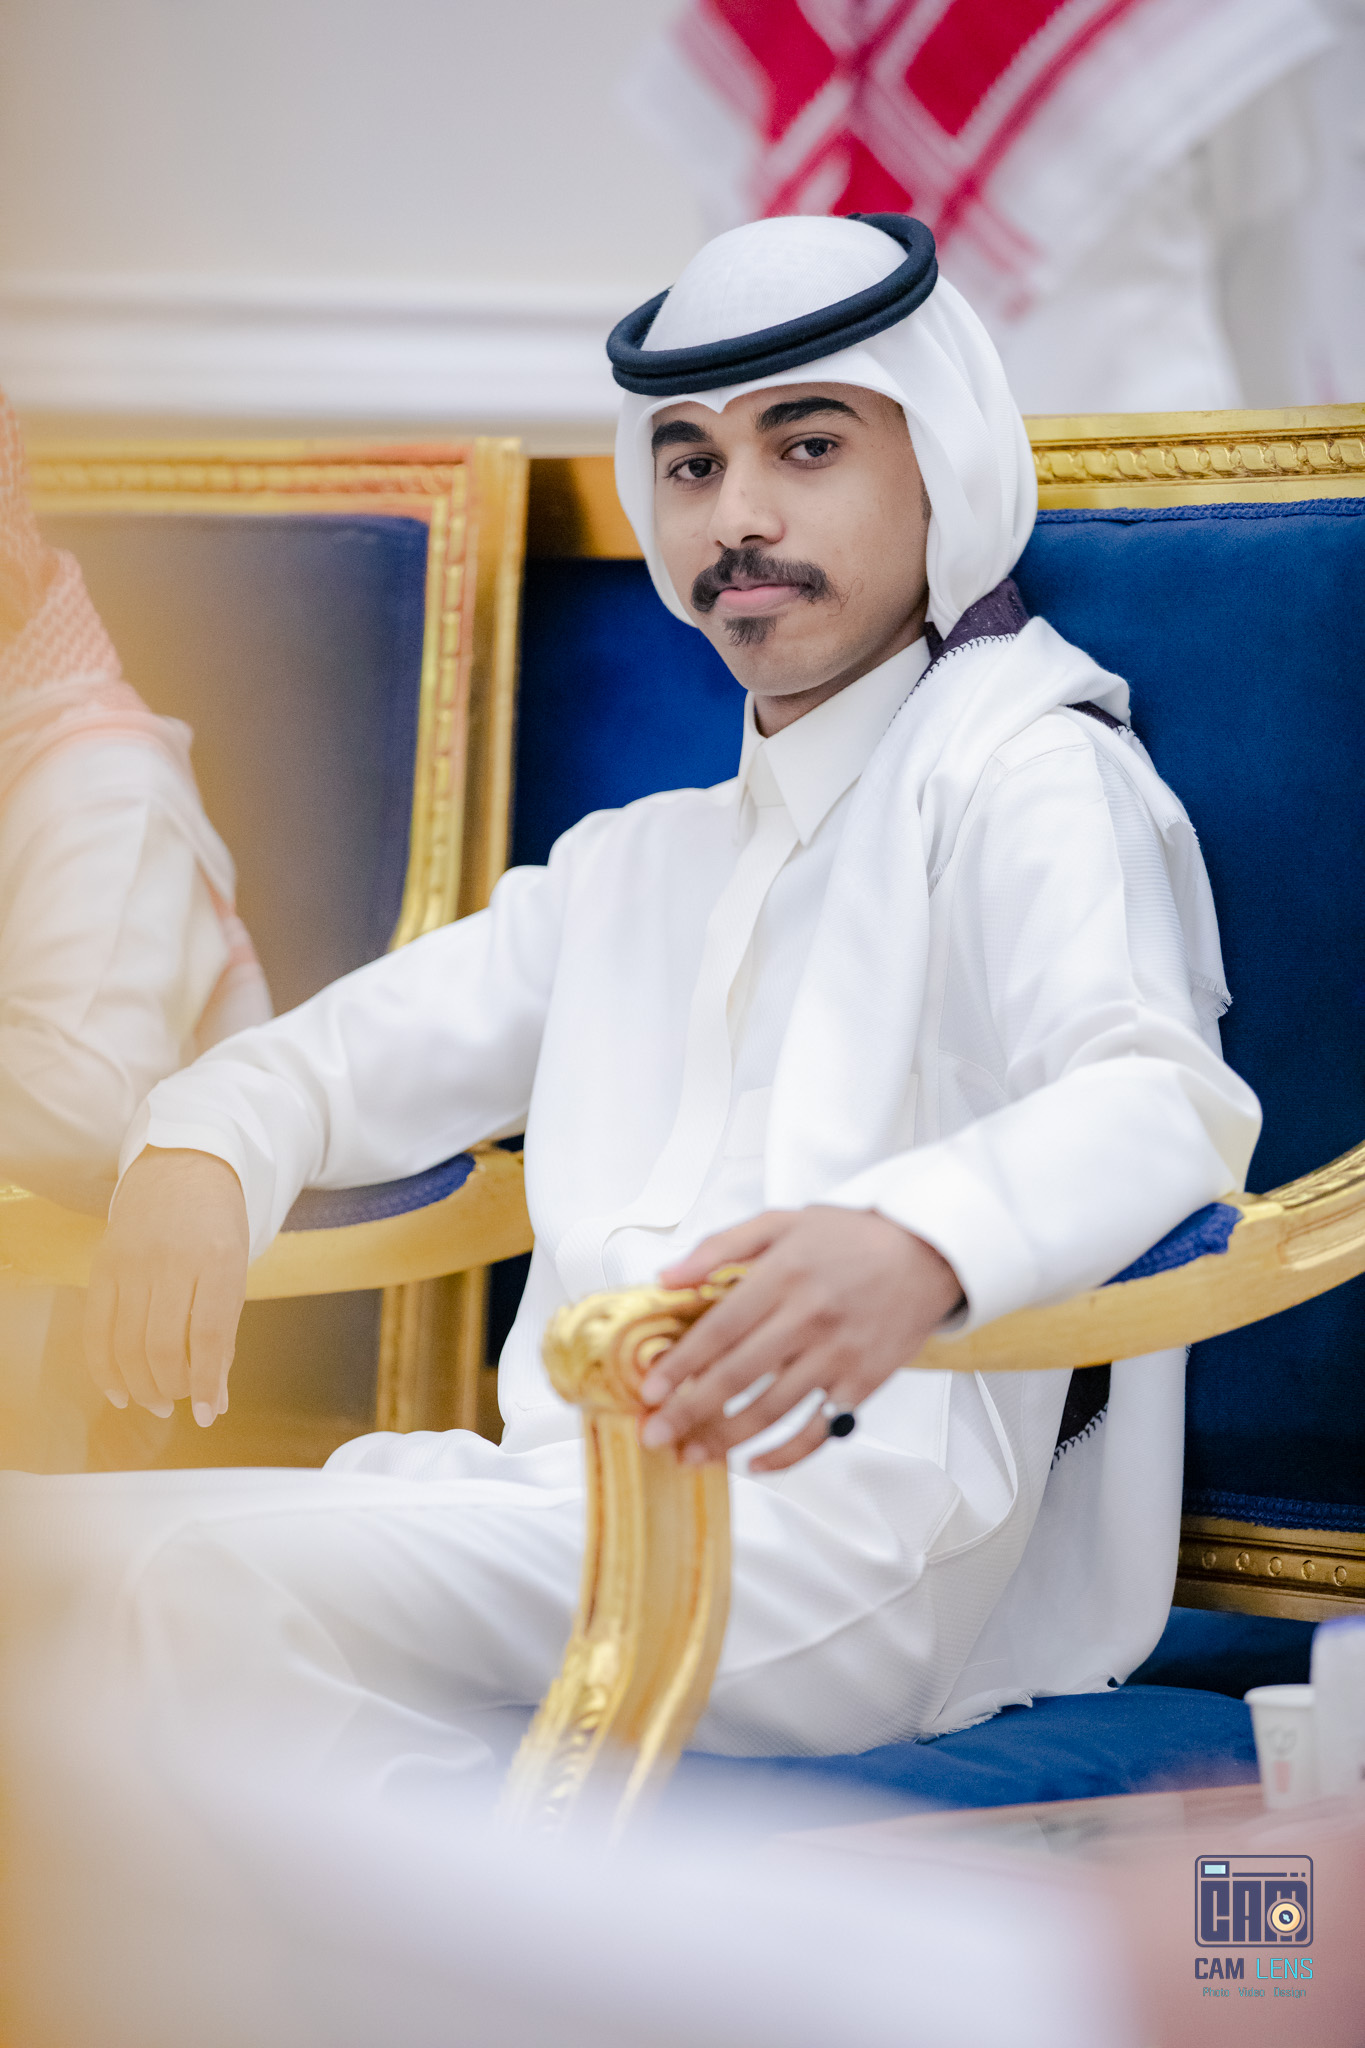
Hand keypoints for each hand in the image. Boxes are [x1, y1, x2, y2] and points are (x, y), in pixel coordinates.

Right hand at [84, 1147, 248, 1426]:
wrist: (183, 1165)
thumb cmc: (217, 1225)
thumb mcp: (236, 1272)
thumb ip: (224, 1334)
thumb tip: (214, 1399)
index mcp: (218, 1260)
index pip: (209, 1335)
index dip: (205, 1383)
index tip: (206, 1414)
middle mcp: (171, 1260)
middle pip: (161, 1345)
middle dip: (171, 1388)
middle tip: (179, 1402)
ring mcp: (131, 1262)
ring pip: (126, 1344)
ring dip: (140, 1385)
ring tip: (156, 1400)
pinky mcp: (102, 1266)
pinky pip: (96, 1329)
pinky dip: (104, 1369)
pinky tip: (119, 1391)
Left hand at [638, 1206, 962, 1471]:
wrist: (927, 1254)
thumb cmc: (849, 1237)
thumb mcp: (782, 1222)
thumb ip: (720, 1247)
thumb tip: (666, 1277)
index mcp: (783, 1276)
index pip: (720, 1329)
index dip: (681, 1364)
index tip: (651, 1389)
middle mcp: (809, 1318)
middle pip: (738, 1376)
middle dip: (690, 1411)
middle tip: (656, 1434)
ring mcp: (838, 1356)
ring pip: (772, 1409)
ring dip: (727, 1438)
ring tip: (693, 1455)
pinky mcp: (863, 1383)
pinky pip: (820, 1429)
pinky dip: (787, 1454)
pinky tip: (755, 1464)